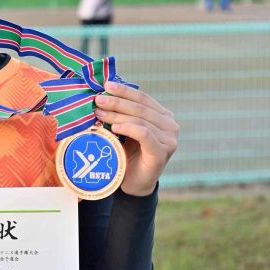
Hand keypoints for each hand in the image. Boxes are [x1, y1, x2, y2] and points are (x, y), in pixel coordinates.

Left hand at [94, 80, 178, 195]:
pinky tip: (114, 128)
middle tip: (98, 100)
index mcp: (163, 116)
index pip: (143, 98)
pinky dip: (128, 128)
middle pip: (140, 108)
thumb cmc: (129, 154)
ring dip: (117, 115)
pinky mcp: (162, 152)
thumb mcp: (126, 130)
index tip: (106, 85)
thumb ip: (123, 114)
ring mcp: (169, 139)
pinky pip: (144, 134)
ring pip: (140, 120)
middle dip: (117, 102)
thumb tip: (103, 94)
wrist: (135, 183)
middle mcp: (170, 125)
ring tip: (99, 113)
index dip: (125, 90)